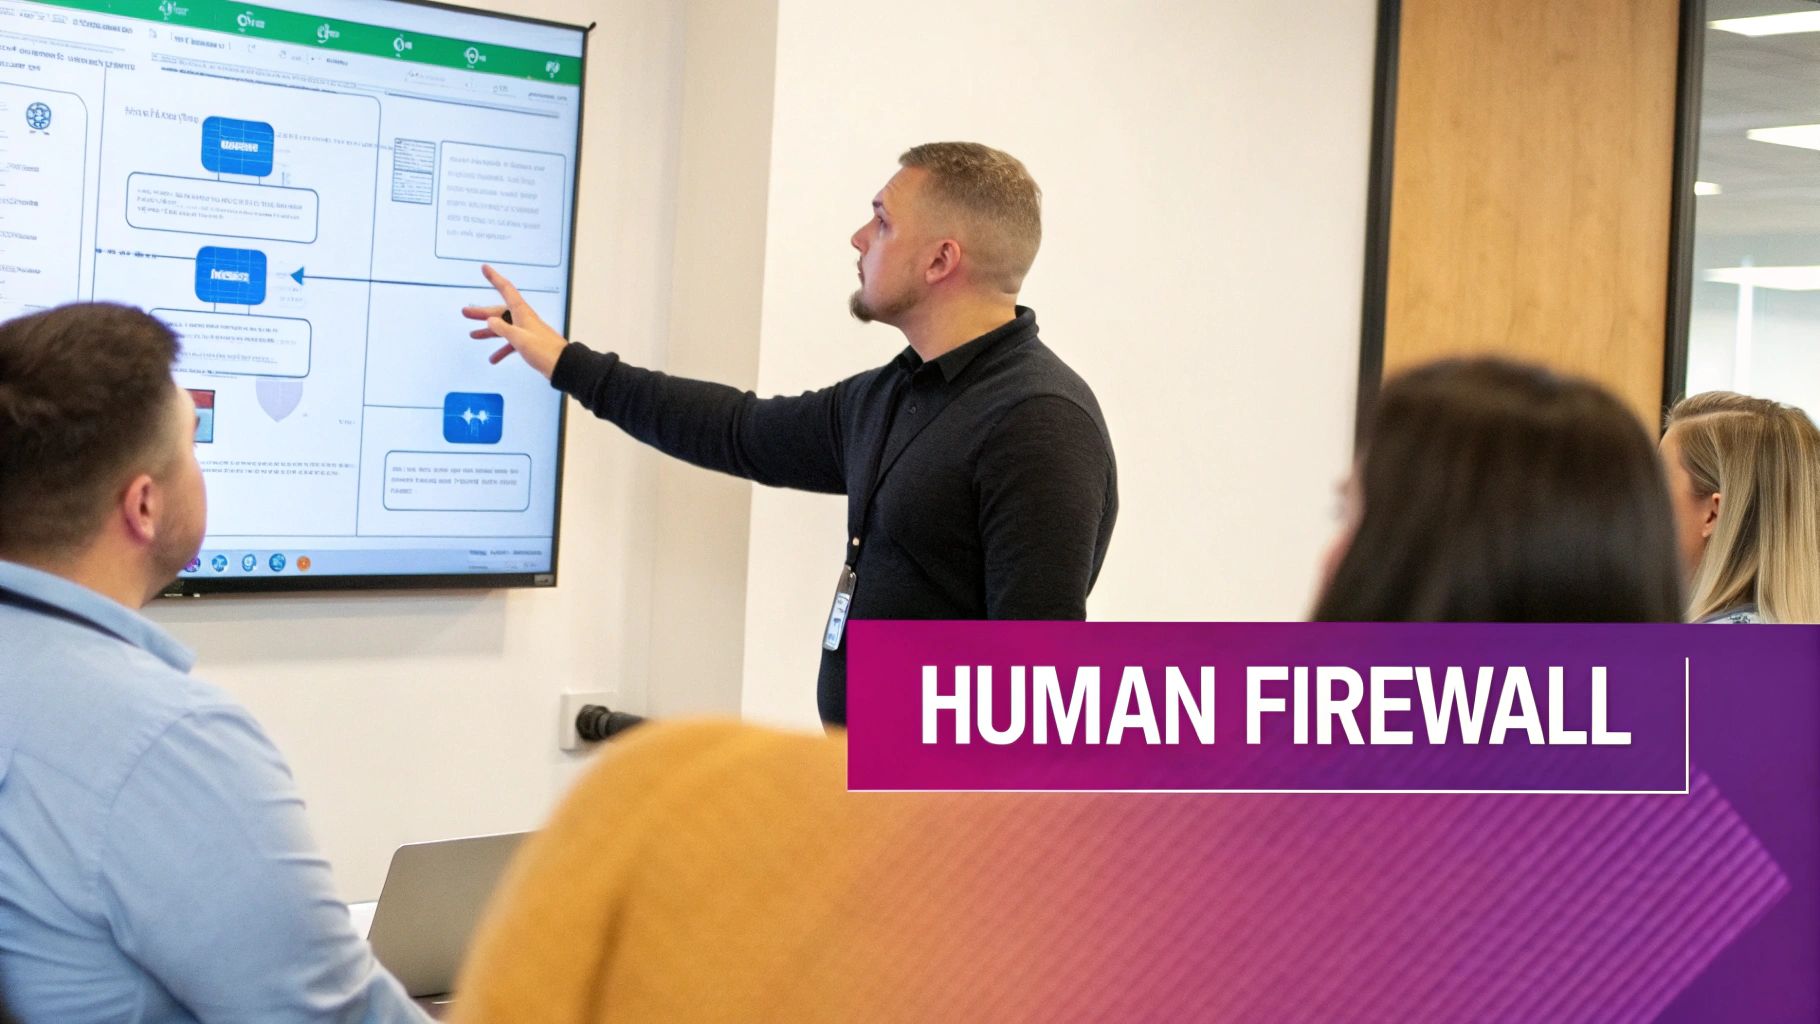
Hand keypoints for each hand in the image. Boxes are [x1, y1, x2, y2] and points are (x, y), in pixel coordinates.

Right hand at [462, 265, 567, 379]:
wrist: (562, 365)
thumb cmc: (544, 351)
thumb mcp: (519, 339)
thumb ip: (503, 329)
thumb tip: (489, 320)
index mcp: (522, 312)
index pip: (506, 289)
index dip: (495, 278)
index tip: (485, 268)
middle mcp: (523, 319)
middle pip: (499, 311)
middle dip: (482, 312)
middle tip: (465, 312)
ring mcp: (526, 331)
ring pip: (503, 328)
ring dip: (488, 331)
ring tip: (473, 335)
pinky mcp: (529, 343)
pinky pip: (511, 343)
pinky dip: (502, 349)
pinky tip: (493, 359)